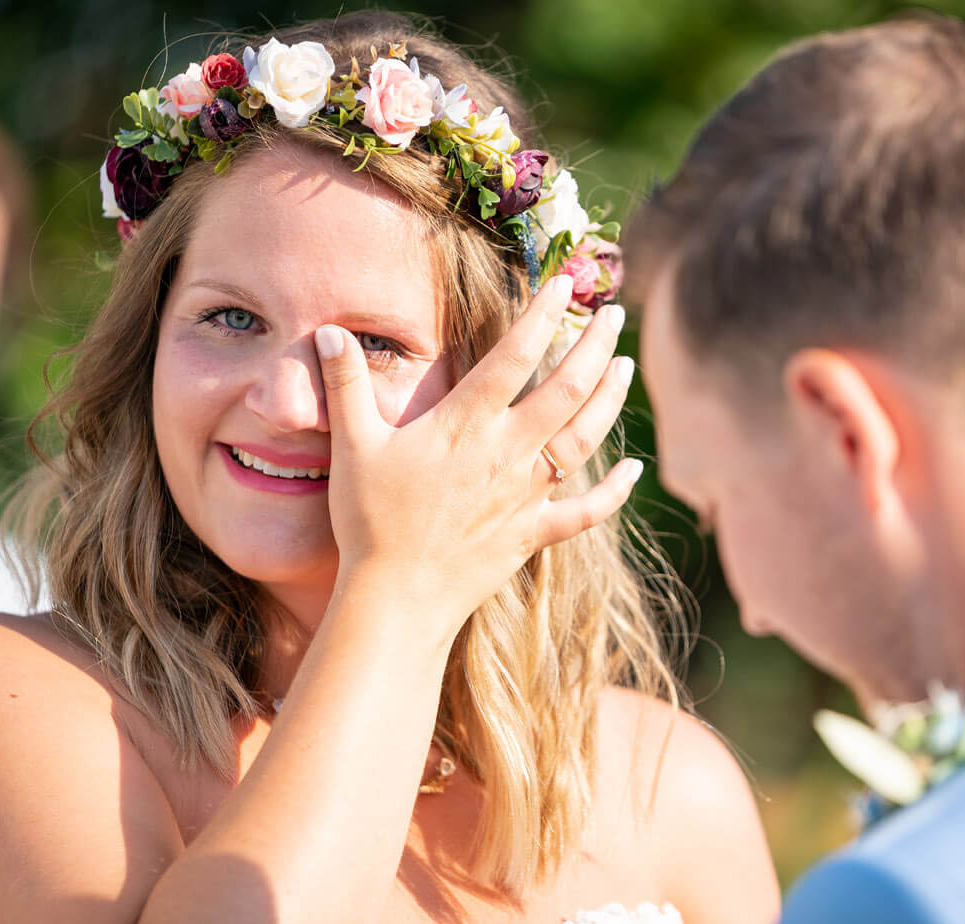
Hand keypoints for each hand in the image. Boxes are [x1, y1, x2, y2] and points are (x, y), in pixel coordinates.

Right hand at [313, 274, 640, 625]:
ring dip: (610, 399)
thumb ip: (345, 385)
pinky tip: (636, 470)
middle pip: (566, 389)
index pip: (514, 356)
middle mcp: (507, 453)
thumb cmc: (370, 521)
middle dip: (595, 346)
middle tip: (616, 313)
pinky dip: (615, 491)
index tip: (564, 282)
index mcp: (466, 425)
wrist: (396, 600)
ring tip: (626, 365)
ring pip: (584, 438)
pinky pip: (586, 511)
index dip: (542, 315)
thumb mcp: (351, 447)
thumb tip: (328, 331)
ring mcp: (526, 495)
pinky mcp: (534, 534)